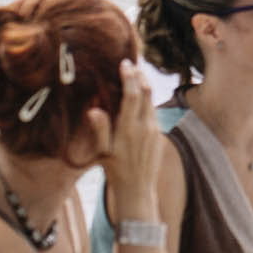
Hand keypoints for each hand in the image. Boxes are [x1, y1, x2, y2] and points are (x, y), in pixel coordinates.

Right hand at [96, 60, 161, 211]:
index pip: (133, 96)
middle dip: (140, 76)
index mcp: (129, 129)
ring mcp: (155, 130)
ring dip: (145, 86)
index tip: (125, 63)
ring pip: (152, 101)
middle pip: (147, 93)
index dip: (130, 77)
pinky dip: (147, 99)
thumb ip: (100, 129)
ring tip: (136, 74)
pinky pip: (154, 111)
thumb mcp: (103, 151)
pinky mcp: (159, 135)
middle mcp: (146, 127)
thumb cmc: (115, 170)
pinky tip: (140, 96)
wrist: (137, 189)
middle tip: (132, 64)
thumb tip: (93, 110)